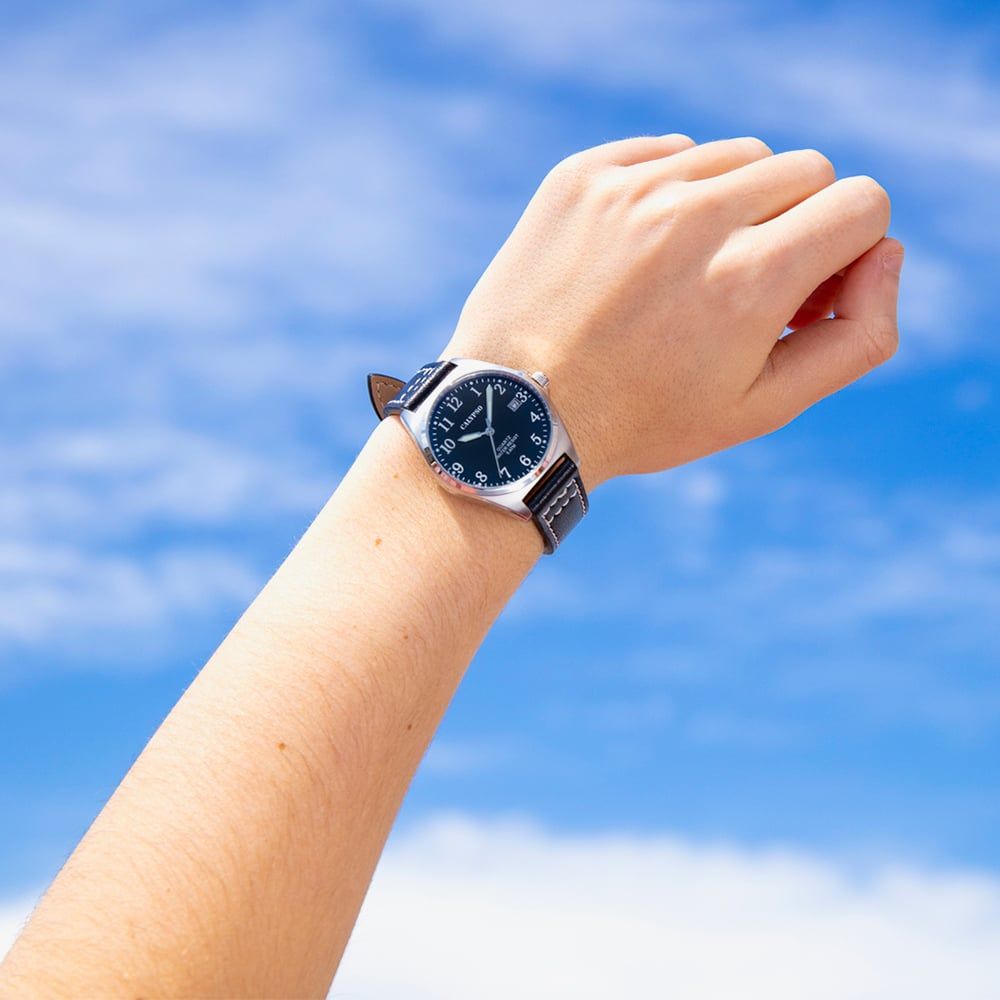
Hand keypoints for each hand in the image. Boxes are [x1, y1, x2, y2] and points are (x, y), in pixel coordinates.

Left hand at [444, 135, 901, 485]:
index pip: (861, 203)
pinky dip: (671, 192)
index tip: (805, 288)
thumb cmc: (645, 419)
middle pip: (804, 169)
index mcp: (750, 278)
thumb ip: (856, 335)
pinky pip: (666, 151)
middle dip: (793, 224)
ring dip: (733, 204)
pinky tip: (642, 253)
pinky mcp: (581, 175)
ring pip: (735, 155)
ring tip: (688, 272)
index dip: (847, 248)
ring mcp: (630, 188)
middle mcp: (694, 218)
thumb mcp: (763, 407)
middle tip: (747, 284)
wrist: (517, 413)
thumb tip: (884, 252)